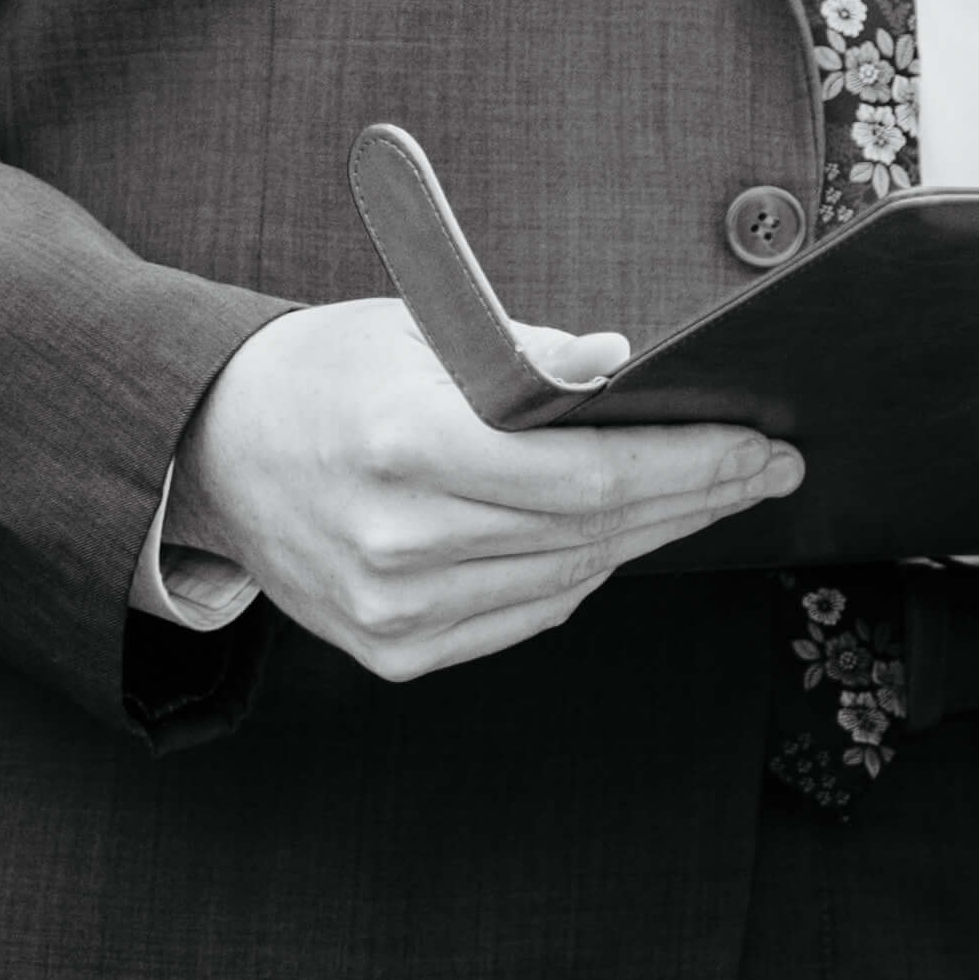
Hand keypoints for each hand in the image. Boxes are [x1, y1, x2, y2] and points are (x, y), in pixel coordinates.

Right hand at [173, 293, 794, 678]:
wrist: (209, 448)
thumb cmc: (324, 374)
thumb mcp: (423, 330)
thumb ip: (530, 356)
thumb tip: (624, 365)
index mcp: (406, 447)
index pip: (590, 473)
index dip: (692, 463)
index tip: (762, 444)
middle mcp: (397, 540)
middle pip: (596, 529)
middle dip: (700, 496)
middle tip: (770, 468)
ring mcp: (392, 609)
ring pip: (572, 576)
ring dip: (655, 535)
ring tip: (717, 496)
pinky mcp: (393, 650)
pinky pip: (527, 612)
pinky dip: (586, 572)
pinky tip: (628, 536)